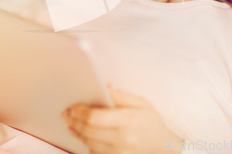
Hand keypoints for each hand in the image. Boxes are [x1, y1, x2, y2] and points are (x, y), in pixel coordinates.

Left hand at [61, 85, 183, 153]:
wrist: (165, 149)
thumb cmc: (153, 125)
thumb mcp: (143, 105)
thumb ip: (122, 96)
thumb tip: (106, 86)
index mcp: (129, 120)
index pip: (96, 117)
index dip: (81, 112)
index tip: (73, 108)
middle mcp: (123, 139)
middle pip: (89, 131)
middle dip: (74, 122)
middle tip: (66, 115)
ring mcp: (120, 153)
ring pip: (89, 144)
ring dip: (78, 133)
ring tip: (71, 125)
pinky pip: (96, 153)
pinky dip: (87, 145)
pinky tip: (84, 136)